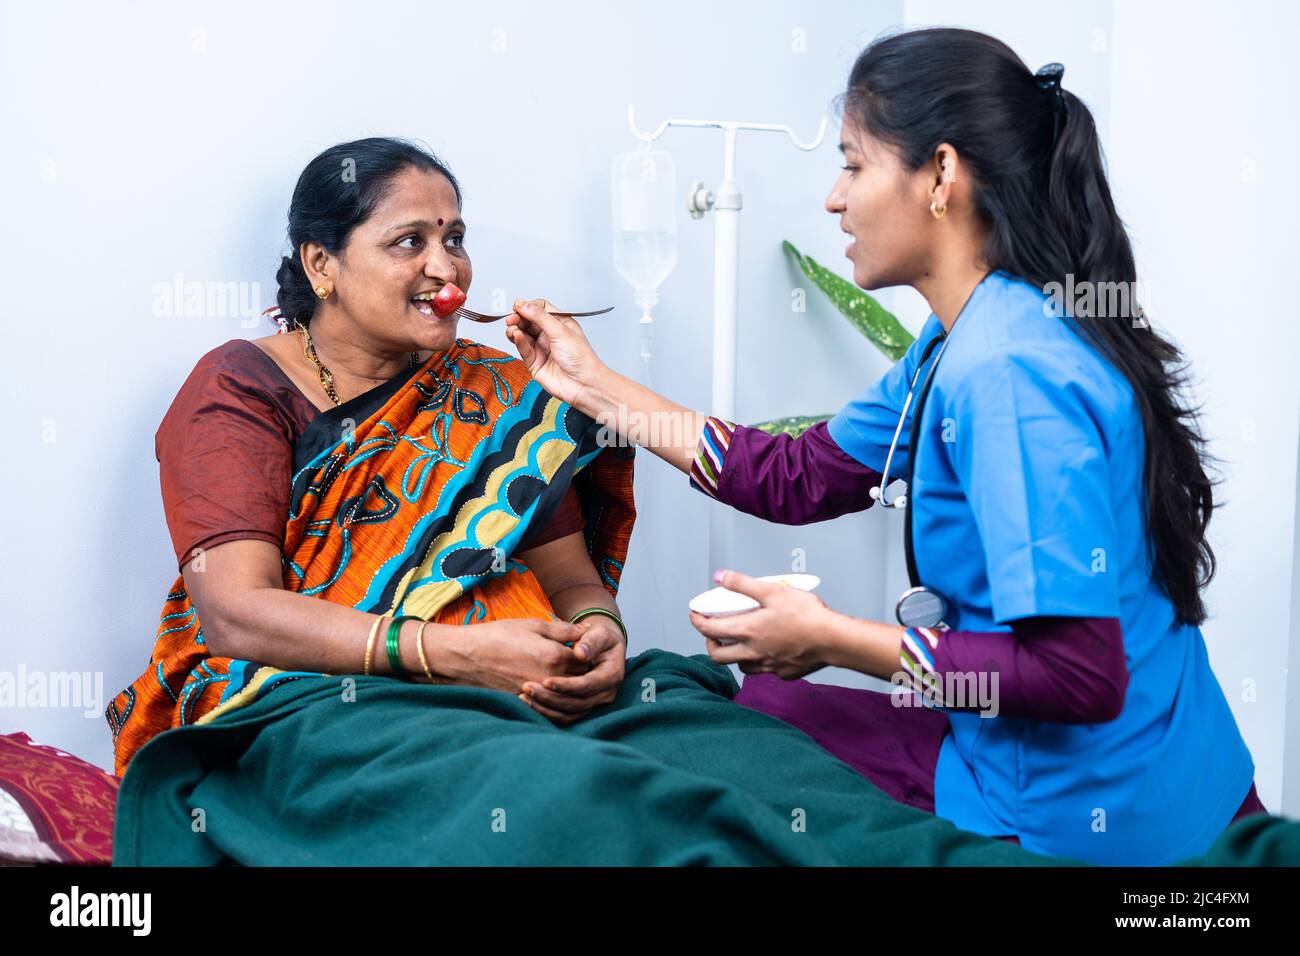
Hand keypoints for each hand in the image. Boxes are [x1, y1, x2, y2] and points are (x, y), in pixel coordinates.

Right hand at [434, 618, 589, 694]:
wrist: (466, 657)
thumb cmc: (498, 636)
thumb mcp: (532, 625)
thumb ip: (562, 629)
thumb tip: (586, 630)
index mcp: (555, 656)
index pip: (587, 661)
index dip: (589, 657)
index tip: (586, 652)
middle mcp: (550, 679)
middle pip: (581, 682)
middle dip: (583, 675)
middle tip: (581, 667)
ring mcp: (538, 696)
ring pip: (568, 700)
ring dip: (571, 692)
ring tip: (568, 681)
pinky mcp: (526, 706)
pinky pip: (551, 711)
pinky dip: (556, 705)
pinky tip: (554, 695)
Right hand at [504, 298, 605, 410]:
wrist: (583, 384)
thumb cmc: (581, 359)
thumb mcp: (561, 330)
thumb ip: (540, 316)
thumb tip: (524, 305)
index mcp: (560, 323)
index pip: (540, 309)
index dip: (528, 306)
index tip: (519, 306)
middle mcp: (550, 335)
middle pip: (528, 321)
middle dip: (518, 318)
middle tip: (512, 318)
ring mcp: (541, 348)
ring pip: (523, 334)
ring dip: (515, 329)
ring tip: (512, 328)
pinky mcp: (534, 362)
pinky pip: (523, 349)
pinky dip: (518, 341)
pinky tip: (516, 335)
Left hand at [518, 619, 626, 726]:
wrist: (602, 646)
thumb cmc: (600, 636)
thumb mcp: (600, 633)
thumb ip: (591, 641)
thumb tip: (580, 652)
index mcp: (612, 676)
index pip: (587, 685)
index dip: (567, 685)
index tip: (546, 681)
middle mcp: (605, 694)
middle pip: (576, 703)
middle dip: (550, 698)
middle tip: (527, 688)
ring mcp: (595, 703)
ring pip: (569, 714)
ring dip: (545, 708)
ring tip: (524, 697)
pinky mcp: (583, 708)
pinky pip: (564, 717)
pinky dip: (546, 713)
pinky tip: (529, 703)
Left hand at [689, 570, 834, 680]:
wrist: (834, 639)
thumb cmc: (806, 615)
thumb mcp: (772, 590)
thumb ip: (742, 584)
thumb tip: (720, 576)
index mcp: (747, 631)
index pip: (708, 630)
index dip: (697, 620)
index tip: (695, 614)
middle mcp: (753, 652)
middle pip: (718, 655)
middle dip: (711, 642)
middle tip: (714, 631)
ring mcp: (768, 666)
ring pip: (741, 665)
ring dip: (735, 654)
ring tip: (742, 640)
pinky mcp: (783, 672)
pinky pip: (765, 669)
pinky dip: (761, 659)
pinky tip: (771, 647)